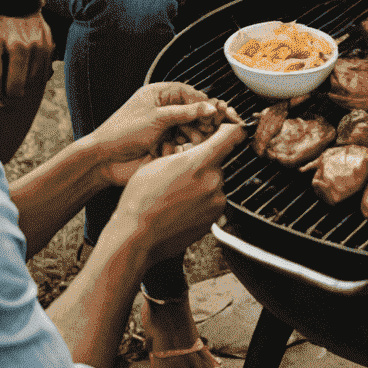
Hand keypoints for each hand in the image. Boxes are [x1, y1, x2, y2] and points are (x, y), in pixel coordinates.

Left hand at [0, 11, 53, 104]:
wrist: (12, 0)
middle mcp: (17, 42)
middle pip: (16, 84)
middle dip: (8, 96)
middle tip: (3, 97)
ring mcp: (35, 42)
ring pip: (32, 80)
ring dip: (23, 88)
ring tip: (13, 86)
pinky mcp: (47, 42)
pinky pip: (44, 71)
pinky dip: (35, 79)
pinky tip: (25, 76)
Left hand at [91, 82, 241, 186]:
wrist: (103, 159)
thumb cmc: (121, 132)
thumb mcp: (157, 117)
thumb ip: (185, 112)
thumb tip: (209, 107)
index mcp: (160, 94)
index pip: (191, 93)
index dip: (205, 103)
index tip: (217, 113)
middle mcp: (164, 109)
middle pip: (193, 112)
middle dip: (202, 121)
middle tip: (211, 128)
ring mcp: (164, 127)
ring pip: (189, 129)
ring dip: (193, 136)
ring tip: (194, 141)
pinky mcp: (164, 145)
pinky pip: (181, 143)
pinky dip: (183, 147)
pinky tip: (178, 150)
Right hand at [112, 120, 243, 264]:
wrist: (136, 238)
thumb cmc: (140, 201)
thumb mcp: (156, 163)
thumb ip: (179, 151)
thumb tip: (186, 146)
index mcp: (200, 163)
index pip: (232, 136)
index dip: (231, 130)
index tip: (230, 130)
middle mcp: (213, 182)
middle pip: (218, 162)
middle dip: (203, 164)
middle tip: (182, 174)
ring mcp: (215, 203)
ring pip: (214, 183)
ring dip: (202, 184)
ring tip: (177, 195)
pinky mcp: (213, 220)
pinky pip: (212, 202)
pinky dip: (201, 202)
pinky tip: (180, 208)